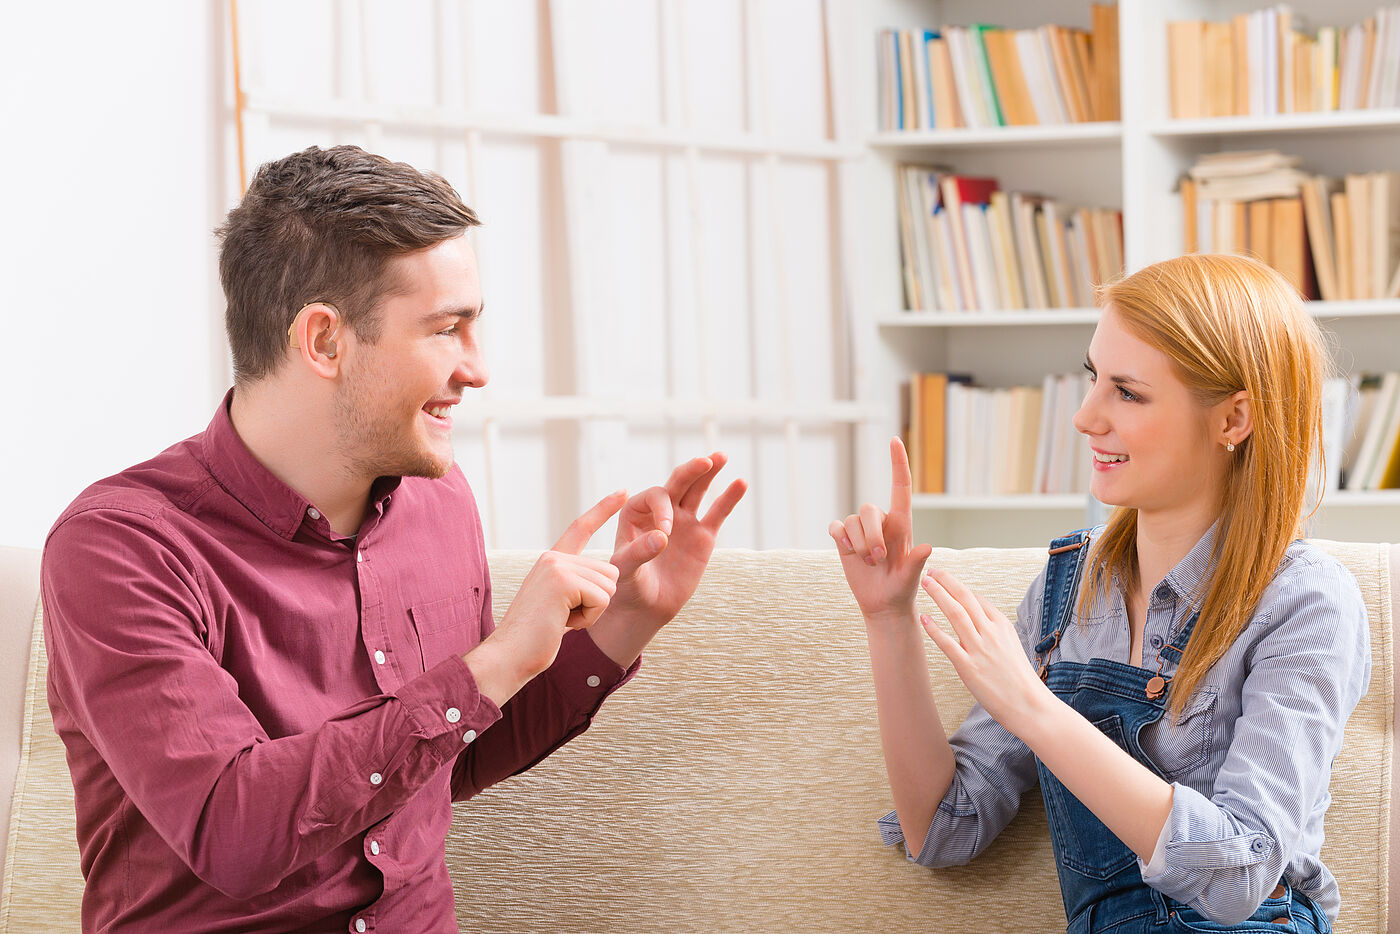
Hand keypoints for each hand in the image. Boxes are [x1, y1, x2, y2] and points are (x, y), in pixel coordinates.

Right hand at [483, 491, 626, 683]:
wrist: (510, 655)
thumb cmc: (536, 637)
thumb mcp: (559, 603)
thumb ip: (577, 583)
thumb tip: (608, 576)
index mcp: (552, 560)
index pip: (581, 527)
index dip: (604, 508)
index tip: (624, 491)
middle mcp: (553, 557)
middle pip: (609, 571)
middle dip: (597, 602)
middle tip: (565, 616)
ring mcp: (557, 567)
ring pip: (608, 585)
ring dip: (593, 612)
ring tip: (562, 619)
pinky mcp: (563, 582)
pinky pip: (602, 600)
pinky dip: (589, 618)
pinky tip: (563, 623)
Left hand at [603, 453, 746, 628]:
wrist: (646, 608)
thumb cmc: (627, 588)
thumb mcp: (625, 572)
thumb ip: (639, 553)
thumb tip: (663, 537)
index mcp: (636, 512)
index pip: (655, 497)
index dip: (662, 510)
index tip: (665, 535)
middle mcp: (660, 511)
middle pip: (677, 483)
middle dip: (690, 471)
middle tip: (704, 461)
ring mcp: (684, 521)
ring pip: (698, 490)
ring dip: (709, 473)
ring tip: (721, 456)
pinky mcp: (703, 536)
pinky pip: (717, 513)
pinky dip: (729, 498)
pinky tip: (741, 483)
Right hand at [829, 438, 932, 624]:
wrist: (882, 604)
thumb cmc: (902, 589)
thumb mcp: (912, 578)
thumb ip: (917, 561)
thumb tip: (928, 547)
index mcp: (902, 524)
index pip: (900, 487)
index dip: (898, 463)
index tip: (895, 440)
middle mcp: (881, 522)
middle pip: (869, 509)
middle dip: (871, 536)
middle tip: (878, 560)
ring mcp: (862, 531)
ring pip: (852, 521)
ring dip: (858, 544)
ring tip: (869, 563)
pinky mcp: (844, 539)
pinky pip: (836, 527)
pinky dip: (840, 537)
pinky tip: (846, 550)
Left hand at [918, 565, 1051, 737]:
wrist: (1031, 706)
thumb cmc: (1019, 679)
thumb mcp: (1011, 646)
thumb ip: (994, 632)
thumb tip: (977, 620)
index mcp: (1002, 626)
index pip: (977, 600)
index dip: (959, 587)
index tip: (945, 578)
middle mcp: (991, 633)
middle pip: (966, 599)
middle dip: (947, 581)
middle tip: (931, 570)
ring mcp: (980, 649)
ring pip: (956, 613)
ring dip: (939, 595)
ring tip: (925, 582)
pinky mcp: (969, 668)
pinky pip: (947, 643)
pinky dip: (934, 629)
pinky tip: (923, 618)